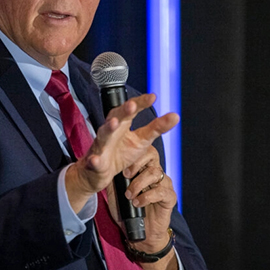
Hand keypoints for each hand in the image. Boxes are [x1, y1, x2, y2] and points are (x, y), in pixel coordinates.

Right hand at [64, 94, 178, 212]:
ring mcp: (102, 145)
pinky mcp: (95, 161)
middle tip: (132, 105)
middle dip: (123, 111)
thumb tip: (175, 116)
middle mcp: (111, 130)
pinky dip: (94, 160)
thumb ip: (157, 127)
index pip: (132, 109)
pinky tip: (95, 160)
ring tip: (114, 123)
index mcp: (123, 123)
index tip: (153, 97)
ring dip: (108, 128)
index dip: (141, 102)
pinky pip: (94, 160)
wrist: (101, 172)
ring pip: (103, 134)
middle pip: (116, 117)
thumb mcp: (143, 140)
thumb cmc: (122, 152)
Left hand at [110, 147, 177, 269]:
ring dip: (139, 184)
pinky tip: (137, 203)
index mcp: (144, 168)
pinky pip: (161, 191)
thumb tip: (102, 164)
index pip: (144, 151)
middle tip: (126, 175)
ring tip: (129, 195)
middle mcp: (156, 173)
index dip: (135, 154)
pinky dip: (147, 196)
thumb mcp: (115, 192)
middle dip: (137, 164)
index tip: (122, 167)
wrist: (139, 233)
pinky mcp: (170, 197)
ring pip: (155, 173)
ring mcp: (164, 184)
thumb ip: (112, 178)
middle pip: (152, 156)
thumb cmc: (127, 211)